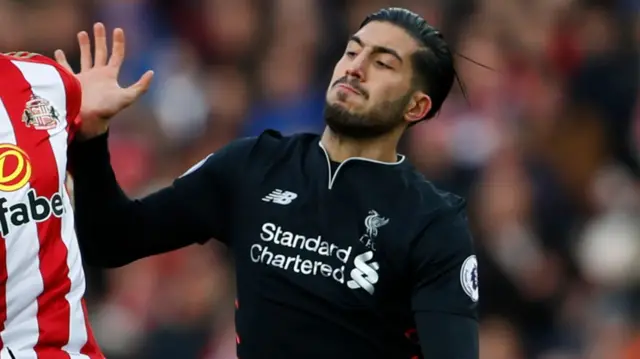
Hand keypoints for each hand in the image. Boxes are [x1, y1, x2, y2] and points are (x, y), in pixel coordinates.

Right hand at [55, 23, 153, 139]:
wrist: (89, 120)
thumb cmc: (108, 109)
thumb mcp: (127, 97)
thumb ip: (141, 86)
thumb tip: (152, 72)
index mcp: (110, 75)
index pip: (116, 55)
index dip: (118, 43)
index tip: (118, 30)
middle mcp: (98, 74)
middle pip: (100, 52)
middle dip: (100, 39)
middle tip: (98, 25)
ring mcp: (85, 77)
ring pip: (85, 57)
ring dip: (84, 45)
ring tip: (82, 33)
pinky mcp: (72, 81)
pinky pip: (66, 68)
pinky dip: (62, 60)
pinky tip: (59, 52)